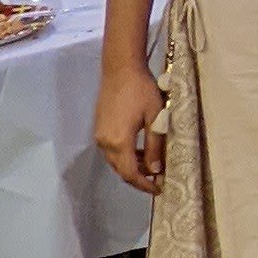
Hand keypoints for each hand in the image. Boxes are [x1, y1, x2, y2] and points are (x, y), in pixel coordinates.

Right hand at [95, 55, 167, 192]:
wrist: (120, 69)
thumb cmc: (142, 90)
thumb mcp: (154, 118)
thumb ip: (154, 146)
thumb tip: (155, 170)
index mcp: (118, 142)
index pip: (130, 173)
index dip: (144, 184)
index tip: (158, 188)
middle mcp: (105, 143)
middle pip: (120, 170)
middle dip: (138, 178)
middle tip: (157, 179)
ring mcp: (99, 135)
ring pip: (115, 161)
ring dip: (131, 167)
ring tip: (151, 165)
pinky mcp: (99, 128)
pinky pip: (111, 151)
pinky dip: (124, 156)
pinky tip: (138, 151)